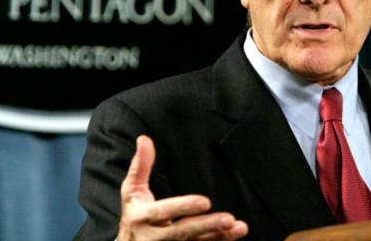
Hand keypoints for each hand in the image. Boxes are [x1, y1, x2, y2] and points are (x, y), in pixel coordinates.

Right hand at [118, 135, 248, 240]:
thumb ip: (140, 166)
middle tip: (228, 219)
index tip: (205, 202)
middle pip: (182, 232)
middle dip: (206, 226)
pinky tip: (233, 234)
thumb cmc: (134, 213)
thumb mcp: (131, 190)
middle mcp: (155, 236)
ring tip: (238, 227)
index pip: (164, 212)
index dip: (184, 207)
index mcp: (143, 216)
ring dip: (218, 236)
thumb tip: (144, 139)